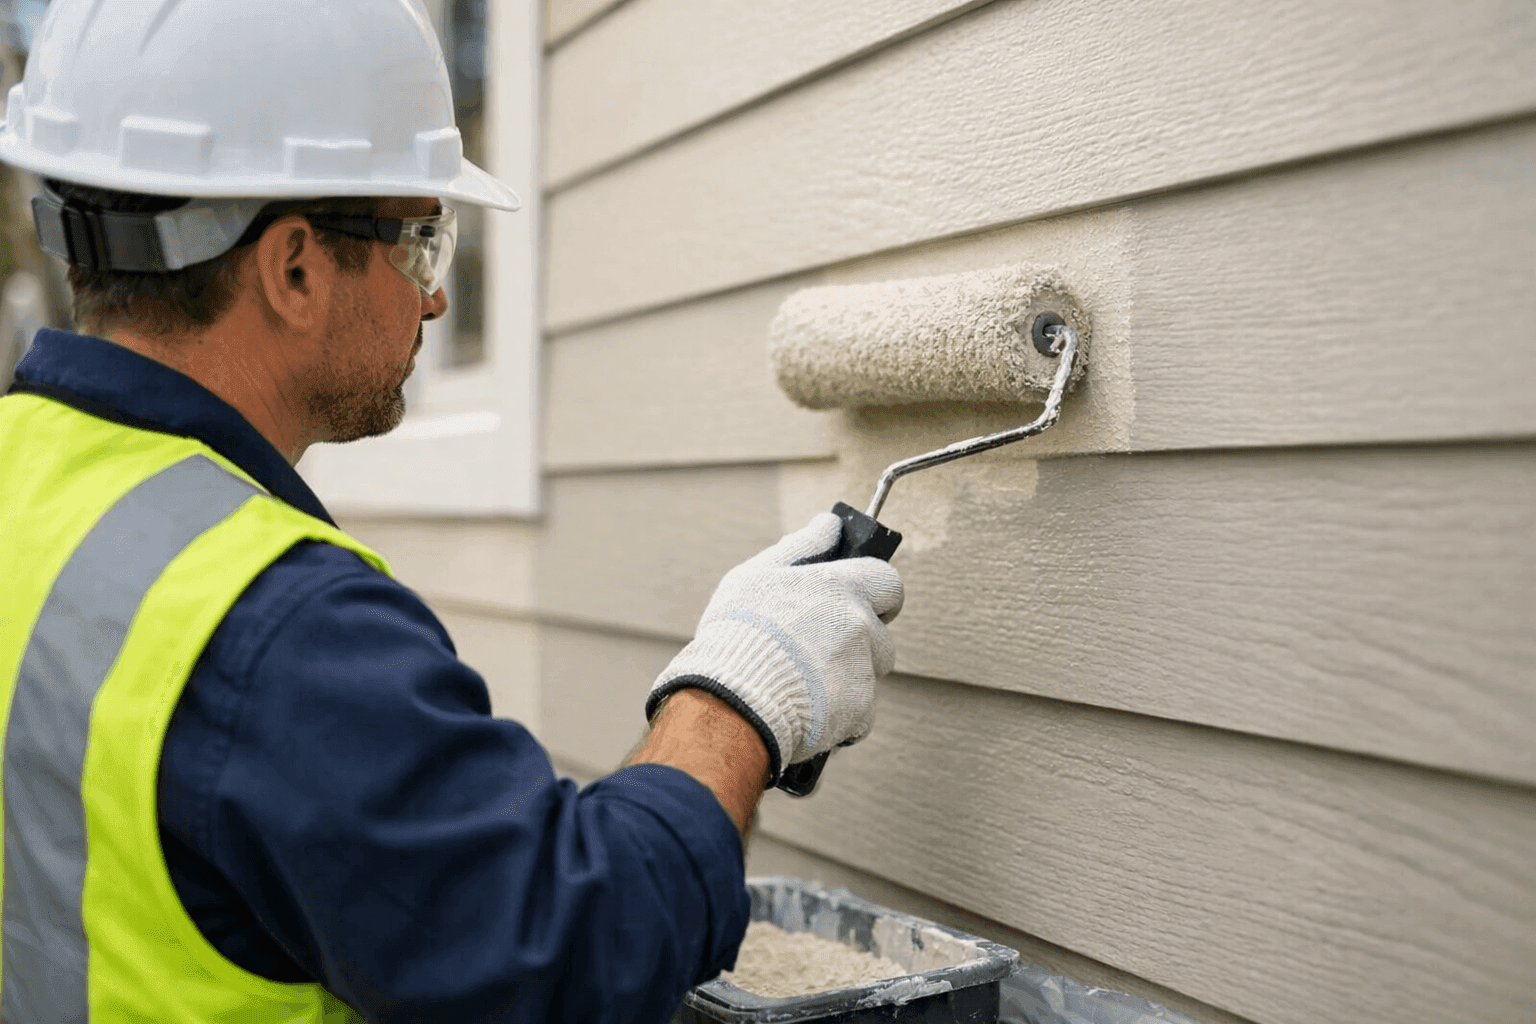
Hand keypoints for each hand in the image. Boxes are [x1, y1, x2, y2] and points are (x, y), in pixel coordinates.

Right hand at [644, 513, 903, 785]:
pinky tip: (805, 709)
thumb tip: (829, 523)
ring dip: (847, 677)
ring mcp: (865, 670)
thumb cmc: (738, 634)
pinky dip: (840, 713)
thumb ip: (800, 546)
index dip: (875, 593)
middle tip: (818, 649)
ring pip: (870, 672)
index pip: (888, 581)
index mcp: (841, 587)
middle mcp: (861, 625)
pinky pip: (861, 711)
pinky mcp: (862, 710)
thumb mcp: (757, 576)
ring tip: (803, 682)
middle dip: (860, 641)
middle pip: (881, 633)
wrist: (733, 701)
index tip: (856, 603)